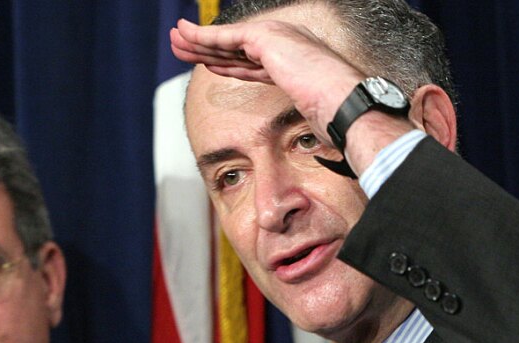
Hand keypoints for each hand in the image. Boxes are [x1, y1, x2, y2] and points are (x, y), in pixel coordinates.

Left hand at [170, 18, 361, 144]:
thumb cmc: (335, 114)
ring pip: (226, 39)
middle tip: (182, 47)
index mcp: (293, 59)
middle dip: (206, 48)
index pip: (250, 60)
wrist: (343, 103)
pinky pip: (226, 37)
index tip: (207, 64)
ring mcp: (276, 36)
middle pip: (234, 47)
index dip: (225, 62)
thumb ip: (296, 109)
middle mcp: (284, 42)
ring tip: (176, 39)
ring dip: (197, 39)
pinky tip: (188, 37)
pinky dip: (204, 37)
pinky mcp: (266, 37)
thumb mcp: (308, 112)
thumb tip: (308, 131)